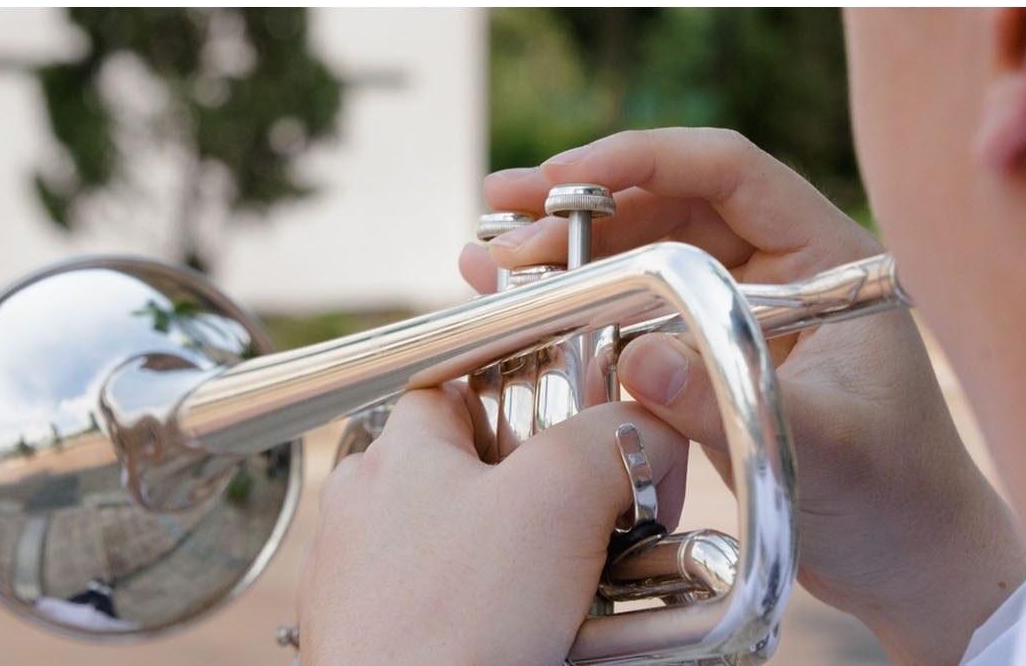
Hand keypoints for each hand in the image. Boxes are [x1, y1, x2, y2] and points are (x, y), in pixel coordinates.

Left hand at [297, 384, 689, 665]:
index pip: (464, 385)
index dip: (535, 398)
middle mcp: (367, 516)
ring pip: (474, 549)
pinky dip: (507, 619)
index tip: (586, 432)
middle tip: (603, 524)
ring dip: (536, 563)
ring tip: (584, 593)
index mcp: (394, 454)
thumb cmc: (455, 628)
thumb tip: (657, 432)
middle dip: (550, 495)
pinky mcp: (390, 649)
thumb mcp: (561, 493)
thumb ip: (619, 434)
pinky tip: (547, 639)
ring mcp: (369, 592)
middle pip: (482, 471)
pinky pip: (462, 613)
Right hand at [477, 129, 1025, 665]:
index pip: (731, 169)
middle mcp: (783, 265)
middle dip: (585, 203)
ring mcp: (746, 308)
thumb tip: (636, 359)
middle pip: (673, 201)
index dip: (646, 158)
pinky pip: (641, 310)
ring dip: (572, 250)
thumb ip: (727, 404)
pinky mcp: (715, 353)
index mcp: (827, 254)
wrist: (911, 564)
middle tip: (504, 207)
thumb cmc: (895, 499)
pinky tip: (522, 305)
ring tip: (488, 258)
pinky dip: (583, 304)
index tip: (568, 176)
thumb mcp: (818, 450)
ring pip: (647, 251)